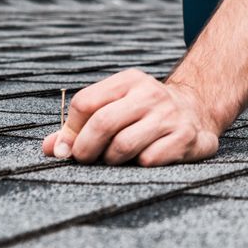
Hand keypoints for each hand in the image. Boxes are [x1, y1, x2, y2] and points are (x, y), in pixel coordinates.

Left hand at [43, 69, 225, 165]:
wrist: (198, 112)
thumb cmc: (144, 114)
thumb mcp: (116, 107)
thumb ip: (80, 127)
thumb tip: (50, 148)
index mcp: (129, 81)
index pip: (85, 103)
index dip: (71, 131)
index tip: (69, 148)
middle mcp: (150, 94)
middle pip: (102, 123)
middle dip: (86, 150)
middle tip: (86, 160)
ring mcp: (170, 115)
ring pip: (122, 146)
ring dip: (112, 161)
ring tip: (115, 160)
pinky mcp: (185, 137)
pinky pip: (148, 160)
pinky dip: (138, 166)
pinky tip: (143, 160)